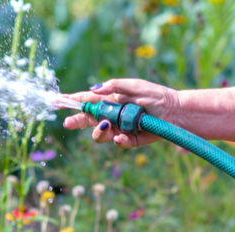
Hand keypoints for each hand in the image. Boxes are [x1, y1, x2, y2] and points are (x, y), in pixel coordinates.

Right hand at [62, 79, 181, 148]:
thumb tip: (93, 90)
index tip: (57, 101)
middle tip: (68, 123)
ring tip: (106, 126)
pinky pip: (119, 143)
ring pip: (100, 134)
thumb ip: (113, 86)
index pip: (87, 100)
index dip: (72, 101)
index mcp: (110, 99)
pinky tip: (122, 136)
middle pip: (88, 120)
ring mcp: (120, 128)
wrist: (176, 112)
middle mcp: (112, 115)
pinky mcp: (130, 140)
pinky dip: (119, 141)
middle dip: (76, 121)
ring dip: (99, 131)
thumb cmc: (156, 95)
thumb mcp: (134, 85)